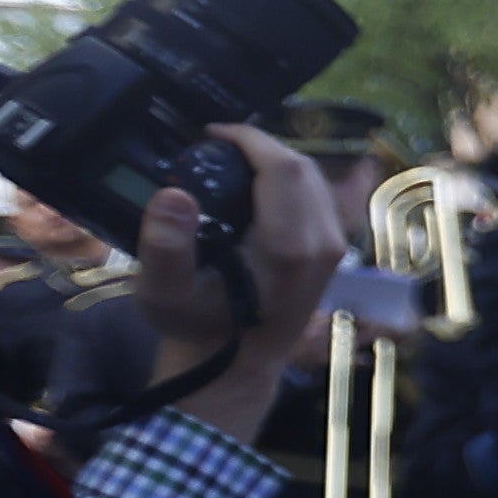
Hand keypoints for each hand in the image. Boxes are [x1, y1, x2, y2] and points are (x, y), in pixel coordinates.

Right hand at [141, 127, 344, 440]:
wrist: (234, 363)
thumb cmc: (196, 326)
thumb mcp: (164, 293)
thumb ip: (164, 245)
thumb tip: (174, 194)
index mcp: (289, 249)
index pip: (284, 168)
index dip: (248, 139)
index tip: (210, 134)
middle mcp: (322, 244)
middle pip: (302, 167)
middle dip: (259, 147)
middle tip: (215, 147)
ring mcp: (333, 248)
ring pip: (313, 179)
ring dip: (273, 162)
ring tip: (229, 162)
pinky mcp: (331, 251)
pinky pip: (316, 197)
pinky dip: (286, 181)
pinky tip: (252, 186)